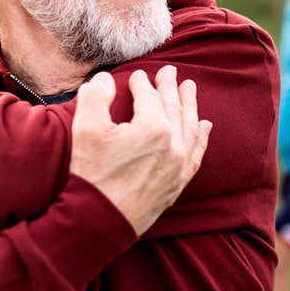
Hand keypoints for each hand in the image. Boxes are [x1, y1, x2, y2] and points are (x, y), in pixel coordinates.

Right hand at [69, 66, 211, 235]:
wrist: (98, 220)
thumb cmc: (90, 174)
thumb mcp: (85, 128)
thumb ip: (95, 95)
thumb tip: (105, 79)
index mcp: (153, 128)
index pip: (150, 97)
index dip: (143, 83)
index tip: (137, 75)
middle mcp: (173, 145)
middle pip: (174, 108)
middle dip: (170, 88)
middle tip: (171, 71)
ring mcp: (179, 166)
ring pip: (190, 128)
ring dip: (190, 106)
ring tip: (190, 89)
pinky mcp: (177, 183)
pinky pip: (196, 154)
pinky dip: (200, 137)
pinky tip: (204, 127)